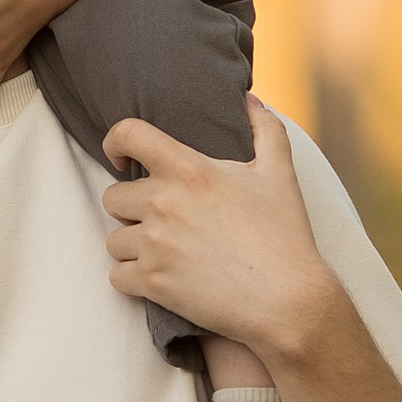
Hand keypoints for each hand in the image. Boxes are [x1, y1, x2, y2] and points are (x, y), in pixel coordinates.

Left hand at [99, 100, 340, 362]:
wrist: (288, 301)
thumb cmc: (285, 235)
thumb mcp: (280, 174)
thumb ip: (265, 129)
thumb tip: (251, 100)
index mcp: (190, 171)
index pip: (128, 134)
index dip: (115, 142)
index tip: (121, 159)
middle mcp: (164, 203)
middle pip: (112, 196)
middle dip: (131, 208)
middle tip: (159, 220)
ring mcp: (155, 245)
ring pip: (113, 240)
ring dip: (132, 246)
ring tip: (162, 252)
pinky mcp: (152, 283)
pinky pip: (117, 276)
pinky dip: (132, 279)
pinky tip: (158, 279)